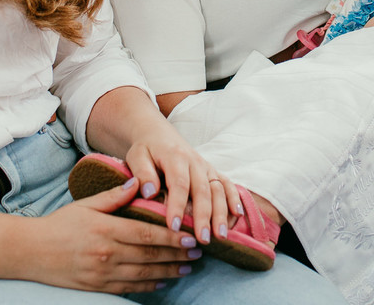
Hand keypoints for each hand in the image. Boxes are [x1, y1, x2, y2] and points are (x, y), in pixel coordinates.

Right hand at [30, 180, 204, 293]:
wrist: (31, 251)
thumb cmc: (59, 224)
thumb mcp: (85, 204)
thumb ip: (113, 196)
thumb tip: (137, 182)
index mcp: (105, 230)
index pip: (146, 234)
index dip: (171, 237)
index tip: (190, 236)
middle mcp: (106, 253)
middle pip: (149, 256)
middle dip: (176, 255)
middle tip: (197, 253)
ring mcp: (102, 273)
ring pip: (143, 275)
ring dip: (168, 272)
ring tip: (186, 268)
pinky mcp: (97, 287)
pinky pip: (128, 288)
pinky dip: (148, 286)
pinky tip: (162, 282)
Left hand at [125, 132, 242, 246]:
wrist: (158, 135)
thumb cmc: (145, 150)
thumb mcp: (136, 156)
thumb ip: (142, 173)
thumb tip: (149, 193)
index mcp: (175, 157)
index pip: (178, 183)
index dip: (177, 205)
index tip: (173, 226)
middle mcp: (195, 161)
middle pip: (202, 190)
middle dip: (204, 216)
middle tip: (202, 239)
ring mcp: (206, 167)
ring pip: (218, 190)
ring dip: (221, 213)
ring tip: (221, 236)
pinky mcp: (213, 172)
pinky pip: (227, 184)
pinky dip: (234, 199)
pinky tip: (237, 216)